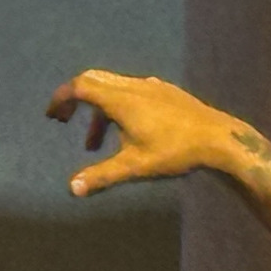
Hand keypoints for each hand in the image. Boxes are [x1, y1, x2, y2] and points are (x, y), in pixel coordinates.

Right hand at [45, 70, 237, 195]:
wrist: (218, 139)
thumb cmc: (175, 152)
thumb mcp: (135, 167)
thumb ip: (101, 175)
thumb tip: (72, 189)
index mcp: (121, 100)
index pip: (80, 87)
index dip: (61, 98)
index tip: (52, 115)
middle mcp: (133, 87)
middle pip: (93, 80)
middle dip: (74, 99)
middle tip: (63, 119)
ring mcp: (151, 87)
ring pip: (113, 88)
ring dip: (97, 112)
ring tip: (94, 145)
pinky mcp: (165, 92)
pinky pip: (131, 92)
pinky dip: (117, 108)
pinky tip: (127, 132)